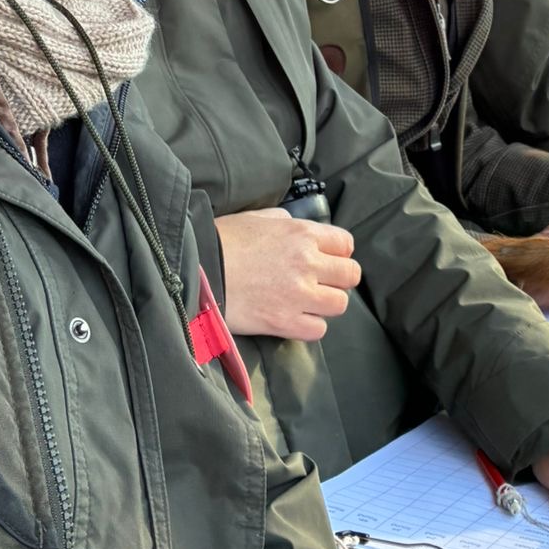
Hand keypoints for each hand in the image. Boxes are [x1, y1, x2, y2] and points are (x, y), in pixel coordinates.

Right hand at [215, 208, 360, 340]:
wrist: (197, 268)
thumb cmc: (222, 241)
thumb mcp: (256, 218)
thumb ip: (282, 220)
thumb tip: (293, 225)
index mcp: (302, 234)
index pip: (345, 244)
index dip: (338, 253)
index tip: (326, 260)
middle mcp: (307, 263)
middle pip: (350, 275)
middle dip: (338, 279)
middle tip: (320, 283)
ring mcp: (299, 294)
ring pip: (340, 304)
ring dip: (326, 304)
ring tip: (308, 303)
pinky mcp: (285, 321)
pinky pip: (318, 329)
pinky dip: (310, 326)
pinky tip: (294, 318)